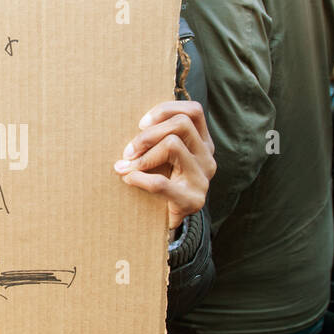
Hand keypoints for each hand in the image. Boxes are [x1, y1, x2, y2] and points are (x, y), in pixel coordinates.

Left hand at [114, 100, 215, 228]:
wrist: (167, 222)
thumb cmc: (161, 181)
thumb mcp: (164, 156)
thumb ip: (157, 137)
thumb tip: (133, 123)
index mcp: (203, 143)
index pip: (194, 111)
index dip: (165, 110)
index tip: (141, 123)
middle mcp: (207, 157)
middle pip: (181, 124)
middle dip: (148, 134)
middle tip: (128, 150)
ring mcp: (203, 179)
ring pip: (173, 145)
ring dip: (143, 155)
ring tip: (126, 166)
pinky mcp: (192, 201)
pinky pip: (161, 182)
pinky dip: (139, 178)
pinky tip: (129, 179)